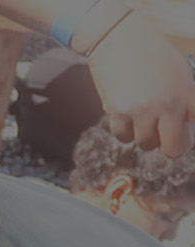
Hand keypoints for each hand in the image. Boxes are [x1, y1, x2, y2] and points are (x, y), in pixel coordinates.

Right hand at [86, 13, 194, 155]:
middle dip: (171, 145)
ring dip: (145, 135)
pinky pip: (123, 136)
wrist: (118, 39)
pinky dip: (126, 131)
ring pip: (146, 144)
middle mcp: (167, 105)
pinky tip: (128, 115)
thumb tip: (185, 125)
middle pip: (173, 148)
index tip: (186, 132)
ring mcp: (141, 111)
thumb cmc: (151, 53)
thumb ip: (185, 98)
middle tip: (166, 136)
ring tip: (143, 118)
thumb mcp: (179, 73)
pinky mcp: (118, 113)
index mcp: (187, 93)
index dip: (191, 134)